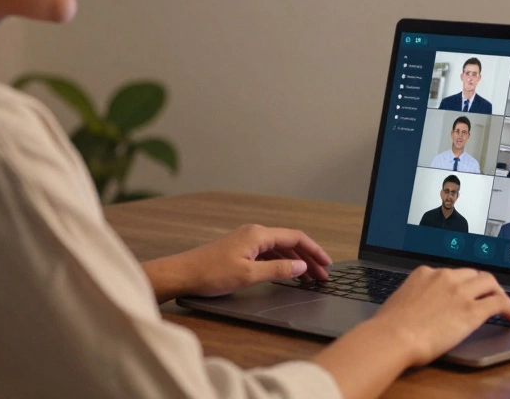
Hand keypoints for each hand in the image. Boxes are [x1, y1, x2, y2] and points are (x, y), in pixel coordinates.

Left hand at [142, 224, 331, 301]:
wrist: (182, 274)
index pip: (296, 237)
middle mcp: (254, 232)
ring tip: (309, 277)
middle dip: (308, 257)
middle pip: (290, 241)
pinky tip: (287, 272)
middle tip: (322, 275)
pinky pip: (268, 252)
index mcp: (258, 234)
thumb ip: (278, 269)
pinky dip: (282, 261)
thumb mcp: (249, 275)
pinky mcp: (240, 249)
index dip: (314, 250)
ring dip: (296, 260)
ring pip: (280, 247)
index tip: (327, 264)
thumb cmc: (210, 273)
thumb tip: (301, 266)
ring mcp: (246, 240)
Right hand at [368, 266, 509, 365]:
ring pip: (489, 283)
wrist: (393, 336)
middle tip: (487, 296)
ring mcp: (460, 292)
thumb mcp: (400, 301)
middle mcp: (444, 277)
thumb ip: (414, 299)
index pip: (450, 273)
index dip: (461, 283)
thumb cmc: (389, 326)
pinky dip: (509, 306)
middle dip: (482, 285)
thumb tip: (418, 309)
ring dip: (498, 292)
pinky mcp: (472, 310)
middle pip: (472, 274)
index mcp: (425, 273)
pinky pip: (498, 302)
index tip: (464, 292)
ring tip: (503, 304)